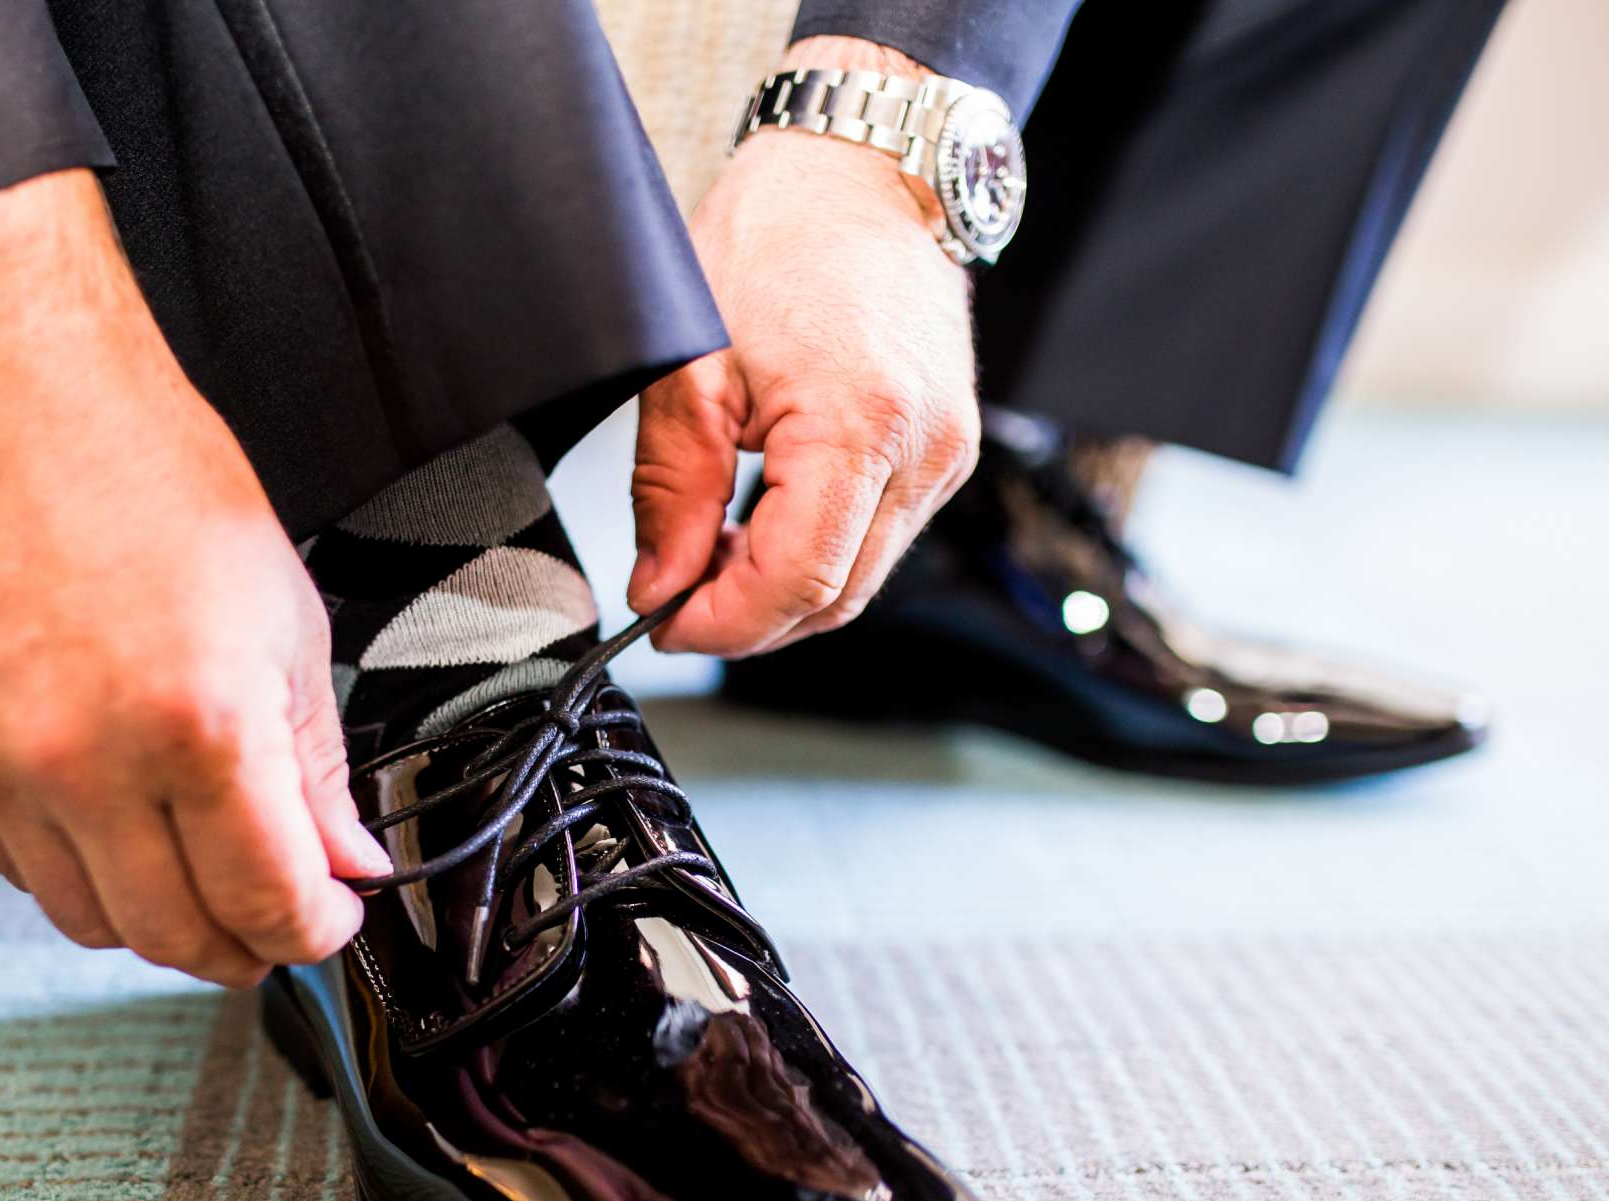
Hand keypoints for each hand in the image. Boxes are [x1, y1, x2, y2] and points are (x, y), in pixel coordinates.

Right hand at [0, 171, 388, 984]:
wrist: (25, 424)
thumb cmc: (162, 500)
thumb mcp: (288, 630)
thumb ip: (317, 773)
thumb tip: (346, 869)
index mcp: (203, 727)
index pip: (269, 904)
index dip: (314, 933)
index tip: (329, 922)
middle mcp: (92, 764)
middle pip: (178, 937)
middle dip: (243, 946)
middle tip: (271, 919)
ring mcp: (6, 774)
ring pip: (93, 925)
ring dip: (158, 918)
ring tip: (194, 867)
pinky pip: (23, 874)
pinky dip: (78, 868)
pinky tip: (113, 813)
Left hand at [630, 38, 982, 657]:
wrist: (857, 170)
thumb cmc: (779, 237)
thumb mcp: (690, 365)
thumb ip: (670, 489)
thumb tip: (660, 585)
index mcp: (862, 427)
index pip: (796, 584)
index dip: (722, 622)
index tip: (661, 620)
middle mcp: (925, 451)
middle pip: (835, 599)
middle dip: (747, 617)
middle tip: (673, 596)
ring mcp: (948, 454)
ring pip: (860, 578)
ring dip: (781, 590)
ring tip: (708, 556)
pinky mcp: (949, 449)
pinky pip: (881, 538)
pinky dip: (817, 552)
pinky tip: (760, 526)